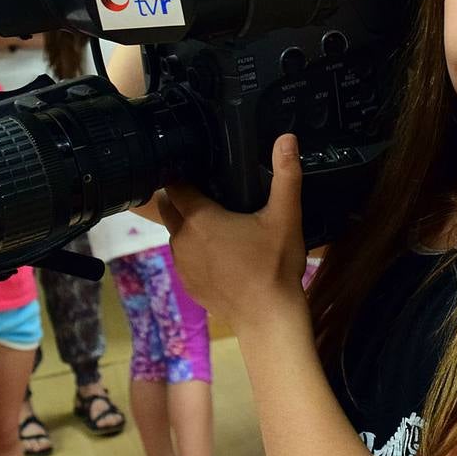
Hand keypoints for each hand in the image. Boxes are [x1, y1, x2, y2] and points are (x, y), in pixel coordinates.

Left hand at [158, 134, 307, 333]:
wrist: (268, 318)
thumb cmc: (275, 265)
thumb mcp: (286, 216)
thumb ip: (286, 175)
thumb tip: (287, 137)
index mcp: (200, 217)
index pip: (175, 186)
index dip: (181, 174)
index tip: (193, 167)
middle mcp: (182, 239)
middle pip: (169, 208)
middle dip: (180, 198)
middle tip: (206, 192)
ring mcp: (181, 264)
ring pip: (176, 234)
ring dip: (188, 226)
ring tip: (215, 223)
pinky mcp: (187, 284)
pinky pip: (184, 258)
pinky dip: (194, 251)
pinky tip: (219, 254)